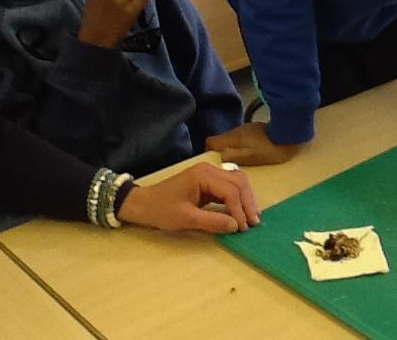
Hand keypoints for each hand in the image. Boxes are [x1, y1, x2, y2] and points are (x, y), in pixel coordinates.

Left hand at [117, 162, 259, 233]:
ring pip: (237, 182)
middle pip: (238, 181)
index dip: (239, 209)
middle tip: (254, 222)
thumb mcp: (186, 219)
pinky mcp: (208, 181)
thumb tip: (236, 226)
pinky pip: (229, 186)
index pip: (230, 190)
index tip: (244, 228)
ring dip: (246, 199)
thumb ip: (212, 222)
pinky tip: (242, 211)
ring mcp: (209, 174)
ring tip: (252, 217)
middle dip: (248, 202)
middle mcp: (209, 170)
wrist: (142, 204)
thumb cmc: (161, 210)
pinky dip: (237, 198)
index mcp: (203, 175)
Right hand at [206, 122, 305, 165]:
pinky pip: (242, 139)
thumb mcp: (250, 157)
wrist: (292, 135)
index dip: (209, 152)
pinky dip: (242, 146)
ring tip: (239, 163)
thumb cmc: (271, 150)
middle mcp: (237, 130)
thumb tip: (216, 156)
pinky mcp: (256, 129)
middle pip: (221, 142)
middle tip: (227, 168)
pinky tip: (251, 154)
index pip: (211, 142)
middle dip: (221, 153)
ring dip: (232, 150)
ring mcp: (246, 129)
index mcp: (233, 137)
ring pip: (231, 140)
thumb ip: (232, 155)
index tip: (214, 165)